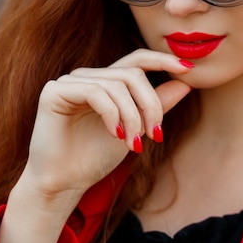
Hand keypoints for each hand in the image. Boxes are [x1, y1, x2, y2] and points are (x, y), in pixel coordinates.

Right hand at [18, 49, 192, 198]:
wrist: (64, 183)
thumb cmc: (96, 157)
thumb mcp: (136, 128)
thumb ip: (157, 105)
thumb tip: (186, 83)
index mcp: (106, 82)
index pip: (137, 60)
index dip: (162, 60)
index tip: (188, 69)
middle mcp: (88, 77)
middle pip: (132, 74)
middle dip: (150, 104)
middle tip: (156, 135)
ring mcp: (70, 82)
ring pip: (117, 85)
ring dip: (132, 116)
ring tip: (133, 144)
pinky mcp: (54, 91)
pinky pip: (95, 91)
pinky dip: (112, 114)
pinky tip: (115, 134)